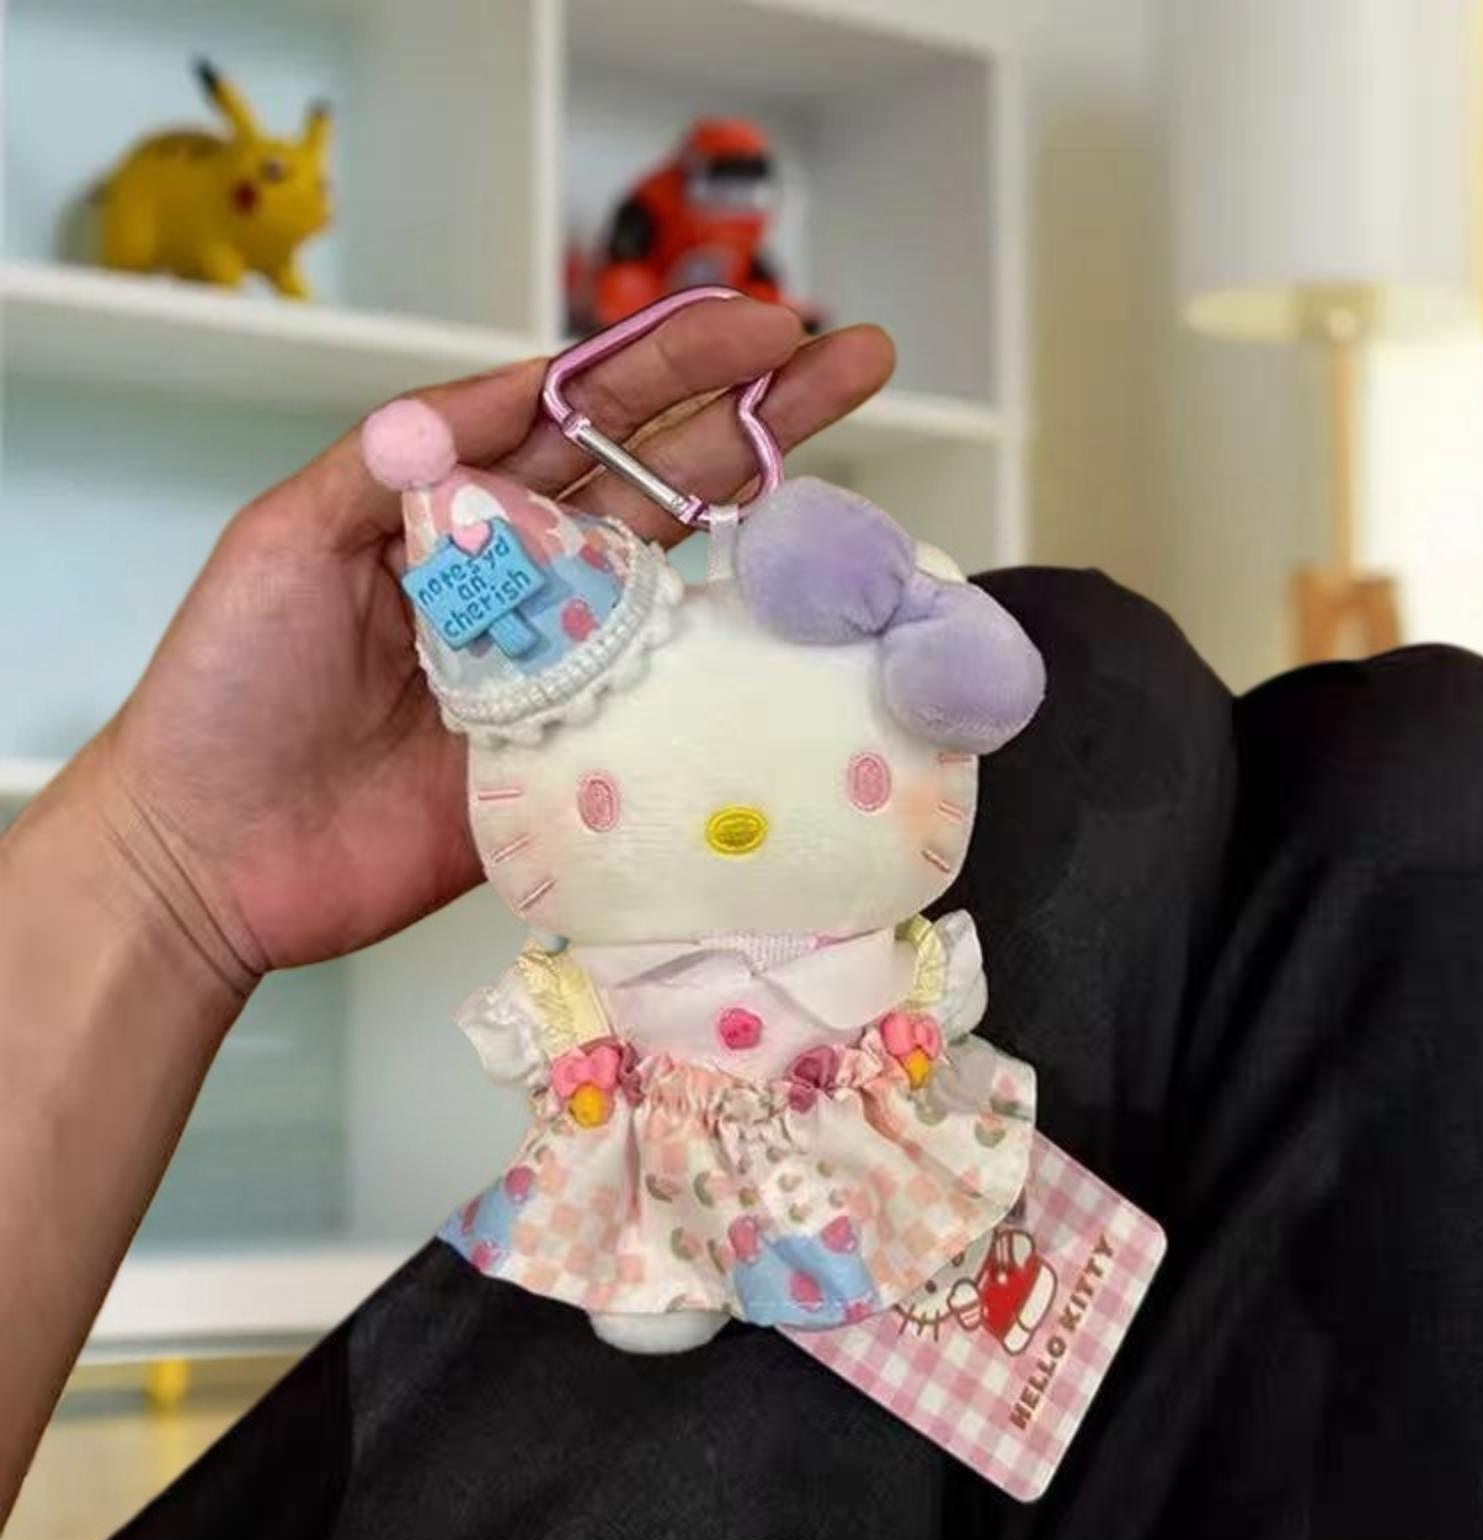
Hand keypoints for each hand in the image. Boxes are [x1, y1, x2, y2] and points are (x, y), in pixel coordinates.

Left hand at [86, 304, 893, 984]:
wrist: (213, 857)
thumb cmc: (227, 691)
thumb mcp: (284, 546)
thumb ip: (385, 468)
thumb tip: (490, 396)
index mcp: (453, 508)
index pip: (578, 416)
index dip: (668, 366)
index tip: (754, 325)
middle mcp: (522, 578)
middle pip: (654, 477)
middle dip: (753, 411)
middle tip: (853, 358)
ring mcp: (558, 667)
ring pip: (678, 573)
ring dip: (765, 513)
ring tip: (850, 457)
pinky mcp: (575, 757)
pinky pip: (666, 700)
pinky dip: (734, 659)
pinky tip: (808, 615)